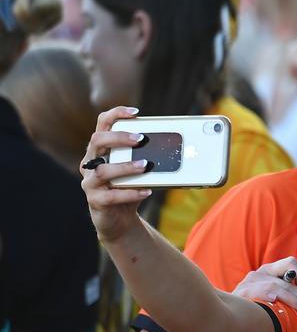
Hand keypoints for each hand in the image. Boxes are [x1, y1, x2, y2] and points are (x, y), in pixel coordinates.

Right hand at [80, 107, 152, 242]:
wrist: (119, 219)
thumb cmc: (128, 188)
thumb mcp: (137, 170)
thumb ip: (145, 157)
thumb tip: (171, 148)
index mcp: (100, 150)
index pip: (102, 125)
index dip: (115, 114)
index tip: (135, 113)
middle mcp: (91, 163)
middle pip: (97, 141)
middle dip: (119, 137)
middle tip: (141, 139)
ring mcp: (90, 183)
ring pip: (102, 170)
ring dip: (125, 166)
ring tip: (145, 165)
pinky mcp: (95, 201)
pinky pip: (110, 196)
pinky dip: (129, 193)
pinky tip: (145, 191)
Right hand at [232, 258, 296, 314]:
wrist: (222, 317)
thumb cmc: (251, 309)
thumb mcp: (269, 298)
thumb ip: (286, 296)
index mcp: (268, 272)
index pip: (291, 263)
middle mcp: (260, 274)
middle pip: (288, 282)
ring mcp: (250, 283)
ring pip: (278, 287)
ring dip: (293, 299)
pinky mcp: (242, 293)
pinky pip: (259, 292)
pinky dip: (268, 294)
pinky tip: (273, 300)